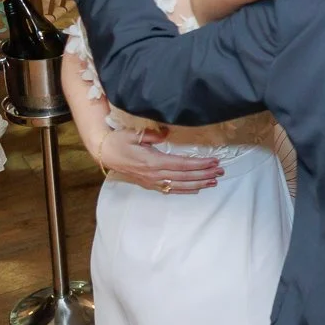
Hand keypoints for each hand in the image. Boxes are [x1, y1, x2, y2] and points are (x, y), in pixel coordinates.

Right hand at [93, 126, 221, 193]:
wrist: (104, 153)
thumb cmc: (119, 141)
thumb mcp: (135, 134)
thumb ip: (153, 135)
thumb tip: (167, 134)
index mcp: (152, 161)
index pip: (182, 165)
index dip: (199, 164)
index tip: (214, 162)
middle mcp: (154, 174)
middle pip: (184, 177)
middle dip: (204, 174)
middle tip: (220, 172)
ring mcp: (152, 181)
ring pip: (180, 185)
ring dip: (198, 184)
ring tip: (213, 181)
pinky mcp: (149, 184)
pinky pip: (171, 189)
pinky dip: (185, 190)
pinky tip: (196, 189)